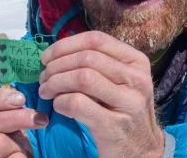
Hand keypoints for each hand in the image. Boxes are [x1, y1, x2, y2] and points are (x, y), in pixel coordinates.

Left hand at [39, 31, 164, 157]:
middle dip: (57, 66)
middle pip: (86, 58)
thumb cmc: (123, 111)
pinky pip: (77, 103)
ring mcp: (128, 102)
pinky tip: (58, 106)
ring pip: (82, 77)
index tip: (47, 57)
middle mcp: (137, 79)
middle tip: (44, 78)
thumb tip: (58, 51)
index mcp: (136, 61)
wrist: (142, 149)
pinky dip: (61, 102)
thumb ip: (99, 64)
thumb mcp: (121, 81)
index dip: (66, 45)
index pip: (96, 39)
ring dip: (56, 83)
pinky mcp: (114, 126)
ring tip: (46, 91)